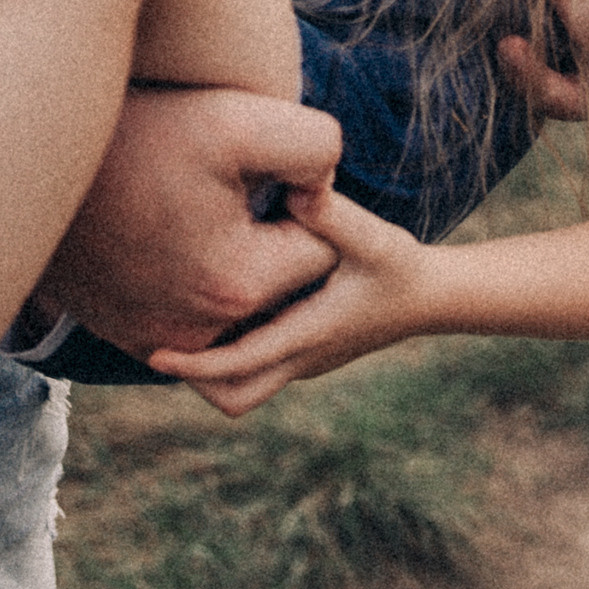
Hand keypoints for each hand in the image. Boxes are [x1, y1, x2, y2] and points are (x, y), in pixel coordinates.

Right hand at [40, 84, 342, 355]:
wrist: (22, 158)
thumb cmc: (133, 129)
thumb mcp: (236, 117)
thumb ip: (315, 148)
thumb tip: (324, 195)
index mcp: (235, 287)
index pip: (321, 253)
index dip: (301, 202)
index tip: (260, 171)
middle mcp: (195, 335)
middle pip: (280, 287)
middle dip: (270, 238)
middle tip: (226, 186)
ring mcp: (153, 343)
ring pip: (237, 303)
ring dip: (232, 262)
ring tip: (196, 208)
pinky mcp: (123, 335)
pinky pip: (189, 315)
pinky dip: (190, 278)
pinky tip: (166, 229)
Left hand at [147, 183, 435, 416]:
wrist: (433, 297)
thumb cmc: (401, 265)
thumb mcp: (374, 237)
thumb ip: (334, 214)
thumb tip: (297, 192)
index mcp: (310, 335)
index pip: (241, 365)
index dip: (195, 364)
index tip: (155, 354)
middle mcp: (303, 358)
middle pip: (235, 397)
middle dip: (197, 378)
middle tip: (159, 337)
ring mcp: (305, 362)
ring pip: (245, 387)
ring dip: (211, 366)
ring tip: (177, 319)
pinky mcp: (306, 353)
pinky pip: (258, 368)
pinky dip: (230, 354)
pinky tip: (213, 311)